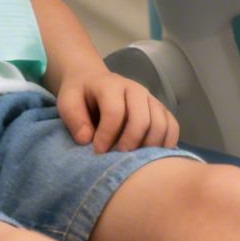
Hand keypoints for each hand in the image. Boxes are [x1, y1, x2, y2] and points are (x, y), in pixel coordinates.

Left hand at [56, 71, 179, 152]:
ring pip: (161, 124)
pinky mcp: (160, 109)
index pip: (115, 112)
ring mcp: (150, 99)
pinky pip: (172, 127)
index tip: (97, 151)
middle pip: (142, 119)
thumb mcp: (67, 101)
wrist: (92, 80)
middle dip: (129, 143)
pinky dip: (166, 144)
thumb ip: (73, 119)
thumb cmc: (80, 95)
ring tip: (133, 159)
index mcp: (110, 85)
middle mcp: (135, 89)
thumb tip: (87, 140)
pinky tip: (152, 157)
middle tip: (117, 158)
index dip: (107, 135)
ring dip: (149, 147)